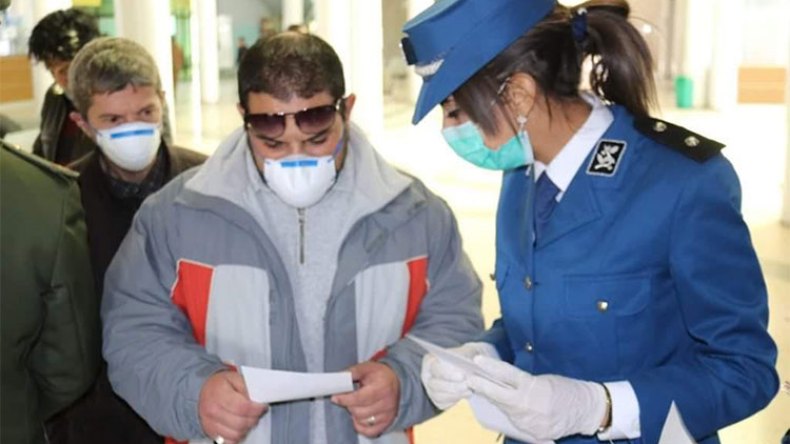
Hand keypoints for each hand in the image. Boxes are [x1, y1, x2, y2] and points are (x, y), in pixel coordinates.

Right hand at [198, 370, 268, 443]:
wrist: (203, 390)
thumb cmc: (221, 384)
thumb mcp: (235, 378)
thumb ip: (247, 388)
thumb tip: (258, 399)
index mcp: (219, 394)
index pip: (243, 407)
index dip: (257, 409)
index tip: (263, 407)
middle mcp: (212, 410)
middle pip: (241, 423)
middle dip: (254, 419)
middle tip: (258, 413)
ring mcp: (209, 423)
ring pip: (236, 435)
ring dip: (246, 428)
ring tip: (249, 419)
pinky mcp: (210, 432)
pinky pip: (228, 441)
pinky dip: (237, 436)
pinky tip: (240, 427)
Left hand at [331, 361, 399, 437]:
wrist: (396, 381)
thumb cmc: (379, 374)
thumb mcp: (365, 368)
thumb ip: (351, 373)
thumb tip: (337, 380)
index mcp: (382, 387)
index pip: (360, 398)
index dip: (345, 399)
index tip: (335, 397)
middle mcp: (387, 403)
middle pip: (359, 411)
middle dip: (349, 405)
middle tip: (349, 397)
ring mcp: (388, 414)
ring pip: (362, 421)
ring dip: (355, 414)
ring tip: (357, 404)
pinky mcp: (387, 423)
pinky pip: (369, 431)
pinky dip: (361, 425)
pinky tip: (360, 416)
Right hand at [420, 342, 499, 408]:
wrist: (468, 367)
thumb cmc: (466, 357)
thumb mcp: (468, 351)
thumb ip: (468, 355)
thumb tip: (475, 361)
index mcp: (430, 361)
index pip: (435, 368)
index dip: (448, 373)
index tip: (462, 376)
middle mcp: (427, 376)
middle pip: (435, 384)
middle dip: (453, 387)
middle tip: (468, 386)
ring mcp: (431, 390)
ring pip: (439, 397)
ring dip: (455, 395)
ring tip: (470, 391)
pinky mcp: (438, 401)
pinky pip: (443, 405)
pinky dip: (455, 401)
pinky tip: (465, 395)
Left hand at [468, 356, 606, 440]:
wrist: (587, 410)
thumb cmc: (565, 390)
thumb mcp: (543, 380)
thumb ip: (522, 383)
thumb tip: (500, 381)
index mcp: (534, 388)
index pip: (507, 376)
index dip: (491, 368)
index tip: (477, 361)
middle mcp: (530, 406)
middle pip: (500, 396)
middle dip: (483, 387)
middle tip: (469, 378)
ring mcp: (531, 423)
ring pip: (505, 409)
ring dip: (493, 399)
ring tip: (481, 388)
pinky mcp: (534, 434)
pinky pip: (515, 422)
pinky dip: (509, 413)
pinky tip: (500, 405)